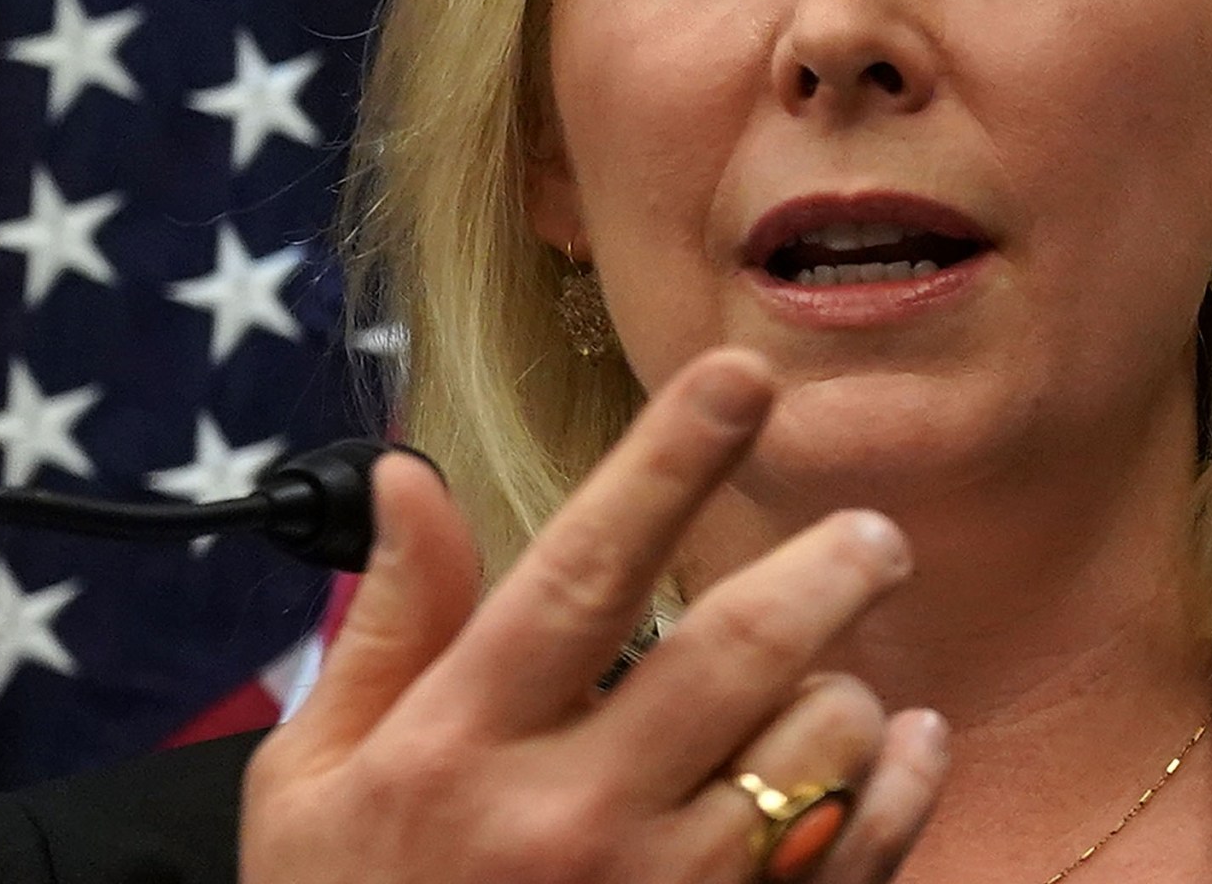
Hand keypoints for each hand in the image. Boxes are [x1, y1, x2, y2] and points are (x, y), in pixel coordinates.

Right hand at [240, 348, 949, 883]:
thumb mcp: (309, 785)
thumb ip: (386, 628)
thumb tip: (408, 476)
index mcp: (458, 748)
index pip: (582, 569)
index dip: (670, 460)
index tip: (742, 376)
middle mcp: (567, 819)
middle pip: (736, 652)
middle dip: (826, 569)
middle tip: (872, 534)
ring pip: (813, 751)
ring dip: (844, 693)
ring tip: (830, 681)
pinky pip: (858, 857)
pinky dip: (901, 787)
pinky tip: (902, 744)